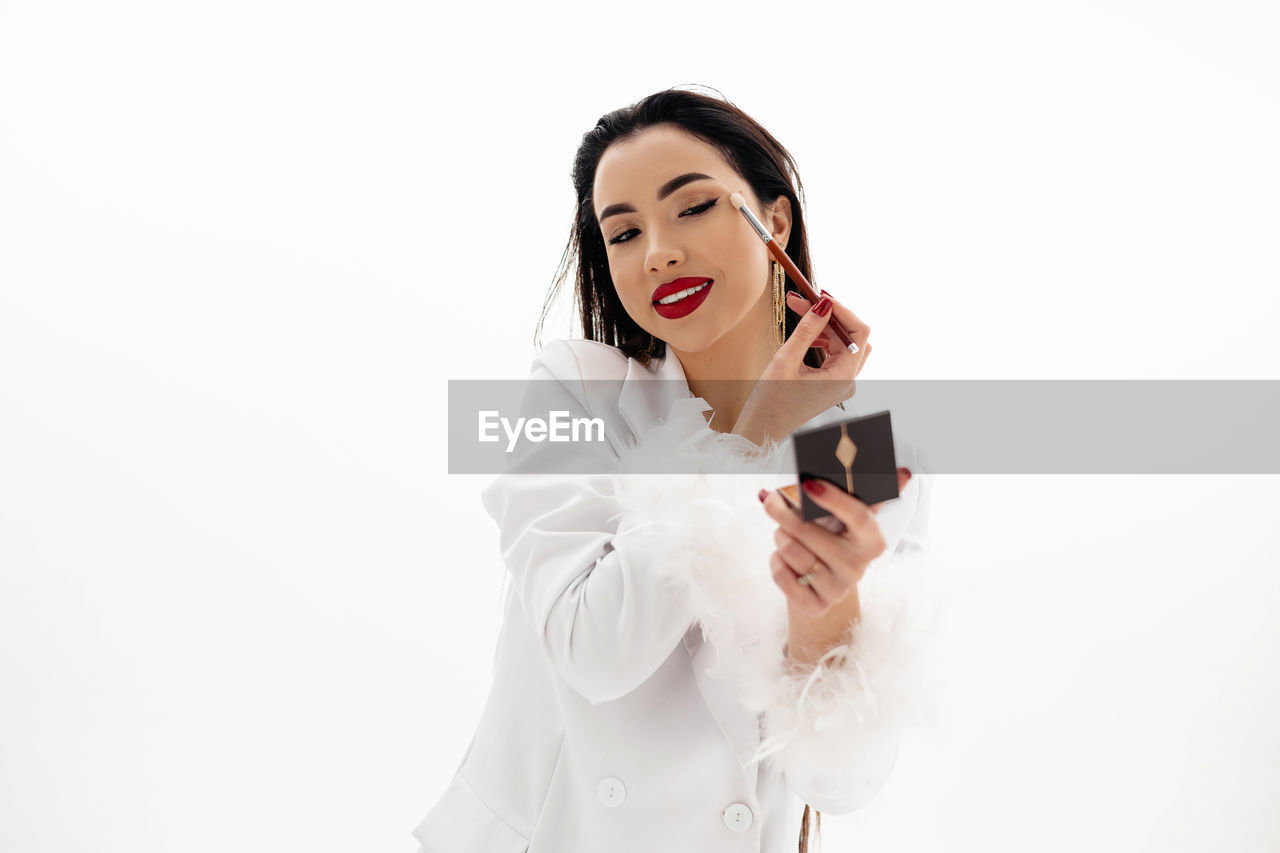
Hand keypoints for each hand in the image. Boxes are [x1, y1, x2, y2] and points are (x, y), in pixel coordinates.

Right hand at [732, 291, 871, 445]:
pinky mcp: (830, 385)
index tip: (821, 295)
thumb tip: (823, 305)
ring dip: (825, 327)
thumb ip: (807, 330)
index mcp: (843, 377)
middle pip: (852, 337)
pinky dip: (823, 341)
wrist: (761, 430)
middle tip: (804, 301)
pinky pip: (835, 355)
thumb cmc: (770, 402)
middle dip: (830, 316)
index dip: (842, 310)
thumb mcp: (787, 360)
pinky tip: (805, 335)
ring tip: (801, 314)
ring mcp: (840, 384)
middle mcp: (847, 381)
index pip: (858, 332)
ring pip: (843, 344)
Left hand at [758, 468, 911, 615]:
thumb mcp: (853, 517)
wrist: (826, 581)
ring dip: (780, 538)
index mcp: (873, 541)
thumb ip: (870, 494)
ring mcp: (838, 589)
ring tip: (782, 533)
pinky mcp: (817, 605)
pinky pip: (783, 577)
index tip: (809, 483)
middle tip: (773, 502)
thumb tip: (905, 473)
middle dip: (785, 515)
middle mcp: (858, 567)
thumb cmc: (837, 539)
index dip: (833, 498)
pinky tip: (781, 556)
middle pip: (811, 533)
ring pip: (793, 553)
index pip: (857, 515)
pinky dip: (776, 562)